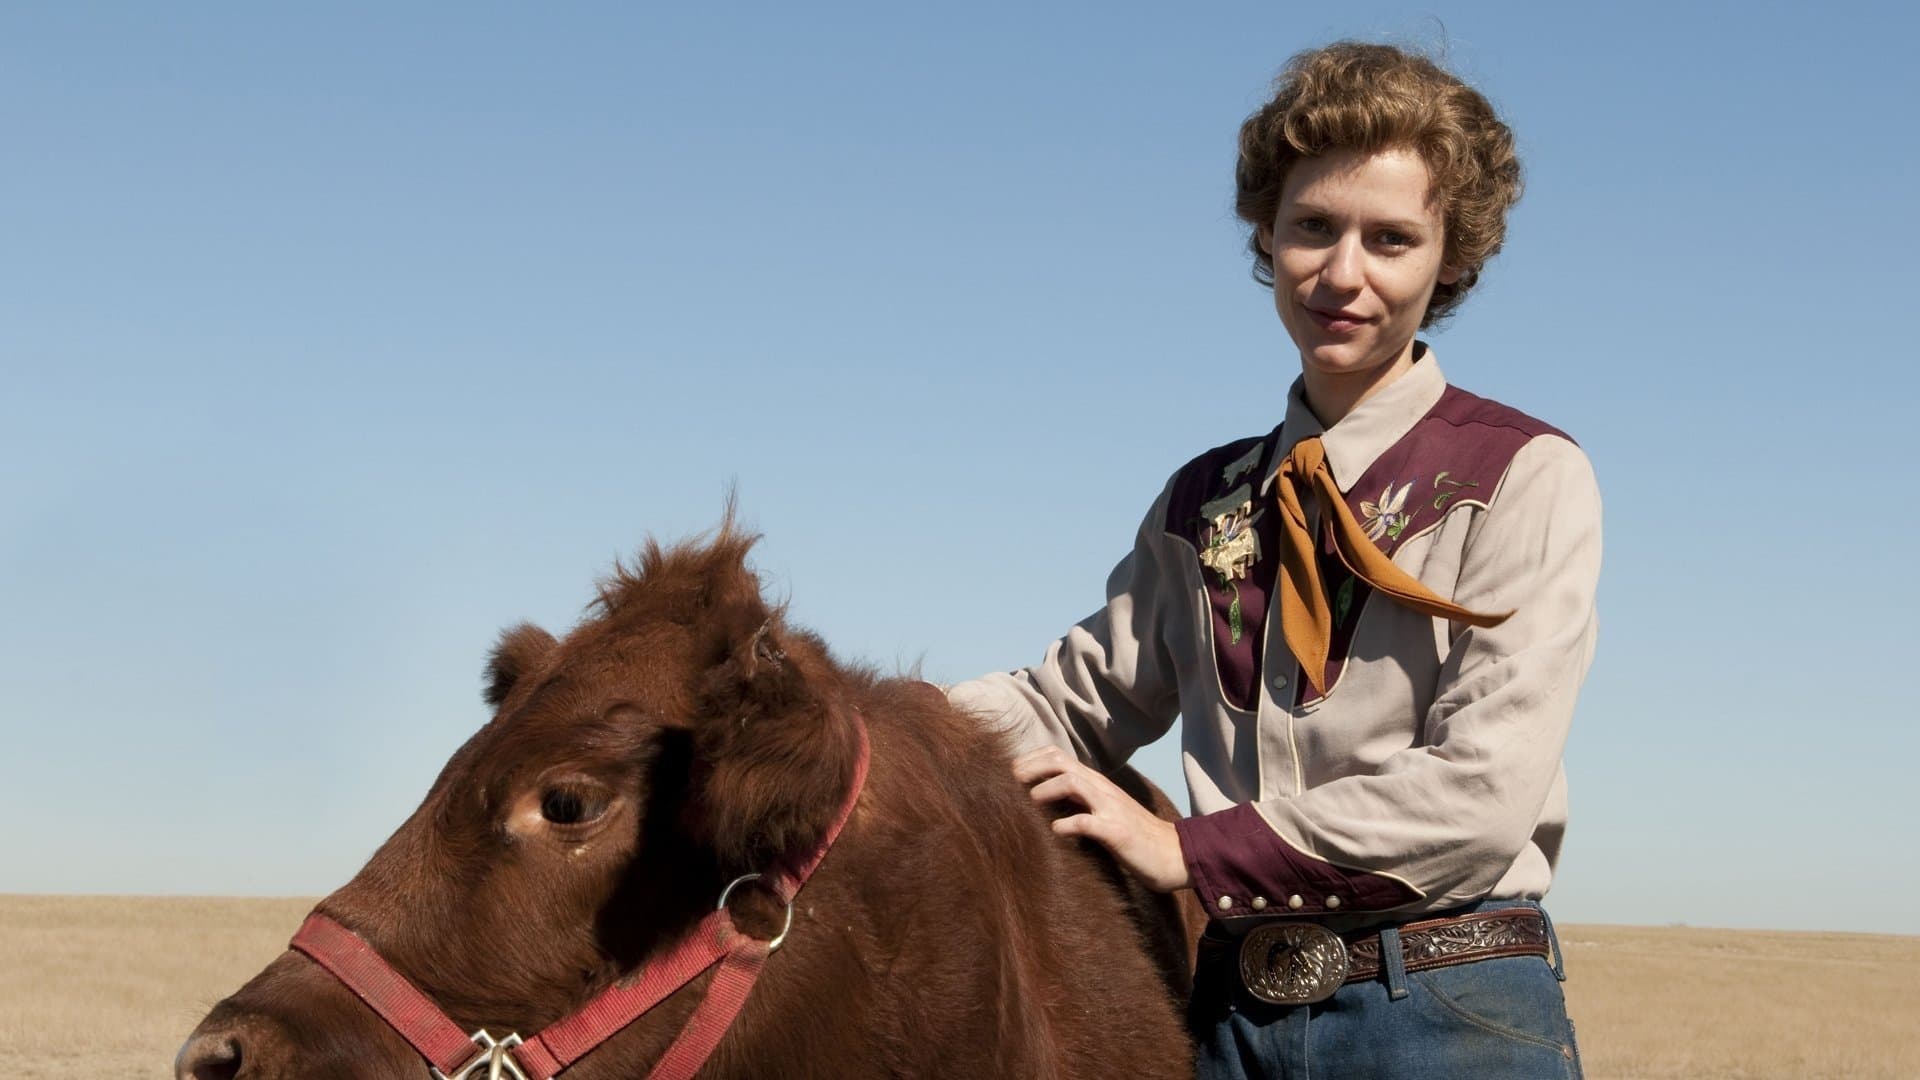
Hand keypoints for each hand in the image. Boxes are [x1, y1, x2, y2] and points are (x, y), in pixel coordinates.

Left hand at [1011, 746, 1191, 892]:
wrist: (1173, 855)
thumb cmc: (1133, 835)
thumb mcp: (1102, 810)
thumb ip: (1078, 800)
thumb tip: (1041, 797)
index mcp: (1096, 783)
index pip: (1058, 755)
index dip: (1030, 760)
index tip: (1009, 774)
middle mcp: (1102, 789)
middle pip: (1060, 761)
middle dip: (1030, 768)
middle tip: (1009, 784)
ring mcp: (1111, 808)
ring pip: (1073, 782)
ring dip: (1045, 790)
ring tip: (1029, 804)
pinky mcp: (1117, 832)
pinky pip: (1087, 822)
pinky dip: (1066, 825)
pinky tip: (1055, 832)